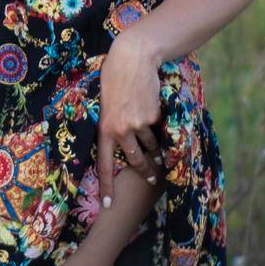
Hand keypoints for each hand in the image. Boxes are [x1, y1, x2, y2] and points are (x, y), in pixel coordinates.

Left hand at [96, 35, 165, 207]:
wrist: (133, 60)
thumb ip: (111, 126)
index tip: (107, 205)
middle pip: (137, 161)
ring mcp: (139, 124)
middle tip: (153, 179)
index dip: (107, 186)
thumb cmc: (115, 80)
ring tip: (153, 134)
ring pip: (151, 145)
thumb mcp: (105, 105)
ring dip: (155, 146)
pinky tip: (154, 111)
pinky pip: (159, 129)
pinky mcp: (154, 117)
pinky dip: (160, 127)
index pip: (105, 165)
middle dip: (147, 172)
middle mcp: (121, 130)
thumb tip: (120, 145)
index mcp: (104, 129)